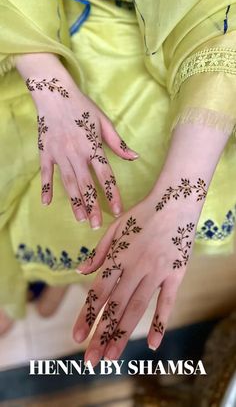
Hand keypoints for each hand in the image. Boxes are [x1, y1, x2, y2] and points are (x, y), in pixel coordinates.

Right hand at [15, 53, 138, 227]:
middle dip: (92, 206)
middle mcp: (77, 154)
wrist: (54, 92)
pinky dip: (45, 187)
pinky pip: (46, 173)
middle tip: (96, 225)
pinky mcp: (45, 152)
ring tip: (80, 219)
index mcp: (93, 147)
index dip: (112, 194)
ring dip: (74, 202)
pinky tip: (46, 203)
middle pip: (86, 184)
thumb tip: (135, 157)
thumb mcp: (103, 121)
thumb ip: (118, 143)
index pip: (106, 175)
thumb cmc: (82, 107)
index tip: (118, 210)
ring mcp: (59, 154)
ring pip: (68, 183)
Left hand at [73, 177, 205, 365]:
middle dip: (101, 333)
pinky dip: (160, 323)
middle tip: (90, 359)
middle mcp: (134, 268)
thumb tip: (80, 271)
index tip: (77, 336)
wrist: (175, 202)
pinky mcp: (175, 275)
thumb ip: (98, 252)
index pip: (98, 292)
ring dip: (123, 333)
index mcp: (117, 257)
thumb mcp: (115, 228)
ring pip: (136, 308)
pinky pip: (167, 302)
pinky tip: (152, 344)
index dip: (87, 315)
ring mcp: (156, 273)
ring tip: (111, 356)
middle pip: (115, 306)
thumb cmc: (143, 214)